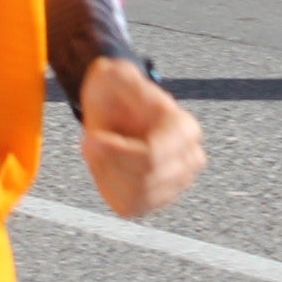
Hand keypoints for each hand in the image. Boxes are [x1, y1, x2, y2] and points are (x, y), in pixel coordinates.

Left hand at [76, 58, 203, 217]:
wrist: (116, 109)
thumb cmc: (115, 91)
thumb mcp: (115, 74)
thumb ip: (123, 78)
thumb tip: (129, 88)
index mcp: (185, 127)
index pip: (152, 156)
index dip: (116, 151)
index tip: (91, 137)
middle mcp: (190, 158)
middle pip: (144, 178)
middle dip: (109, 162)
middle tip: (92, 141)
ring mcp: (178, 182)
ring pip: (136, 196)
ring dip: (107, 175)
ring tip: (98, 152)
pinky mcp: (158, 200)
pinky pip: (130, 206)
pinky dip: (110, 189)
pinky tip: (106, 168)